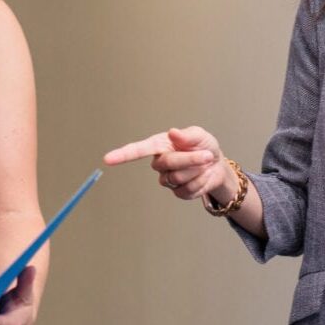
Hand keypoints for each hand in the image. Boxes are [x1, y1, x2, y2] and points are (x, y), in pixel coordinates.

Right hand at [103, 126, 229, 200]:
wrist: (217, 165)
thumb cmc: (203, 145)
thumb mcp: (200, 135)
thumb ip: (187, 135)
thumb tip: (172, 132)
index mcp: (160, 145)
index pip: (138, 150)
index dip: (122, 155)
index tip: (108, 159)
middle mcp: (160, 163)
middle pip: (167, 164)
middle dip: (190, 159)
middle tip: (207, 155)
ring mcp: (167, 179)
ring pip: (177, 178)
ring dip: (197, 171)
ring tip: (204, 164)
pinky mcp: (178, 192)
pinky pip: (187, 190)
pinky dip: (201, 183)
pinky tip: (202, 176)